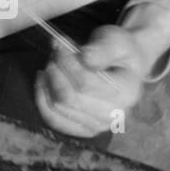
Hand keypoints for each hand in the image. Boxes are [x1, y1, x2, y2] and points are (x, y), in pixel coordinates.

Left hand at [34, 6, 169, 137]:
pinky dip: (42, 98)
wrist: (124, 67)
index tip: (59, 44)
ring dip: (48, 82)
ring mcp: (99, 126)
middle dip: (56, 70)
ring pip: (58, 106)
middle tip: (54, 53)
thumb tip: (86, 58)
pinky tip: (44, 81)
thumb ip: (102, 49)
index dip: (66, 61)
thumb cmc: (118, 52)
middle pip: (69, 96)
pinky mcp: (83, 129)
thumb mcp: (116, 41)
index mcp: (127, 93)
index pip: (85, 82)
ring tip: (52, 64)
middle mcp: (115, 116)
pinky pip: (54, 119)